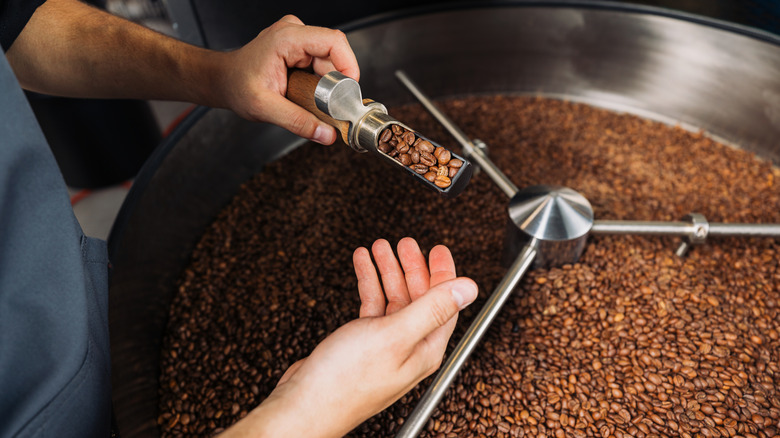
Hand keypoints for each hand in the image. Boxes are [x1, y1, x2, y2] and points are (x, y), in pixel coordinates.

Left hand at [217, 15, 359, 144]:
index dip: (348, 65)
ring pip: (331, 61)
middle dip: (335, 83)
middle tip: (327, 107)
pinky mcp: (300, 47)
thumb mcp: (265, 108)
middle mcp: (294, 32)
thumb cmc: (237, 86)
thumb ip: (297, 122)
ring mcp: (298, 38)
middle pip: (334, 54)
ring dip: (328, 84)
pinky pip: (323, 63)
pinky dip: (322, 82)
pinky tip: (308, 93)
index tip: (349, 91)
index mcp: (286, 39)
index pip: (333, 42)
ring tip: (310, 100)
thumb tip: (326, 134)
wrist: (224, 80)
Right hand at [223, 238, 476, 437]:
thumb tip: (468, 288)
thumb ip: (432, 309)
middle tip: (405, 243)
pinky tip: (362, 266)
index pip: (445, 304)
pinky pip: (372, 307)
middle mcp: (409, 347)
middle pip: (420, 298)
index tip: (437, 249)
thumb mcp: (395, 335)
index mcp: (425, 348)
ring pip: (394, 300)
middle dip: (413, 267)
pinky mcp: (362, 344)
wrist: (305, 404)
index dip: (443, 273)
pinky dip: (369, 284)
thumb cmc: (346, 380)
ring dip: (388, 271)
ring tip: (380, 247)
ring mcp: (385, 346)